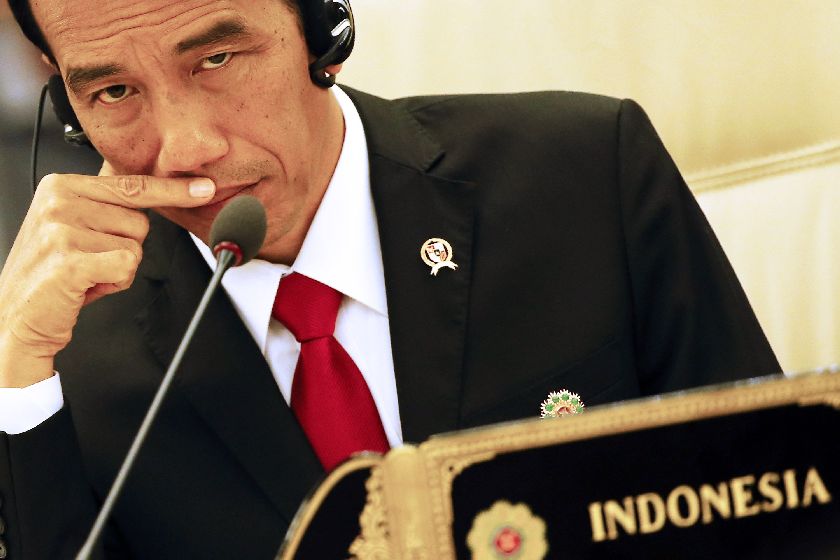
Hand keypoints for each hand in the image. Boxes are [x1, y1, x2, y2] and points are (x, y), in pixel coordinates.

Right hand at [0, 170, 214, 386]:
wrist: (15, 316)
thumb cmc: (52, 274)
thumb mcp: (75, 227)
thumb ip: (107, 206)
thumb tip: (158, 190)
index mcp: (61, 186)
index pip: (132, 185)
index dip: (171, 190)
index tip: (203, 187)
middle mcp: (60, 201)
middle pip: (140, 221)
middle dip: (125, 248)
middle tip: (90, 261)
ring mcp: (62, 229)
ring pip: (135, 247)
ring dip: (118, 269)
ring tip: (85, 274)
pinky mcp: (70, 259)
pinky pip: (127, 266)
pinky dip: (115, 283)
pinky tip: (86, 286)